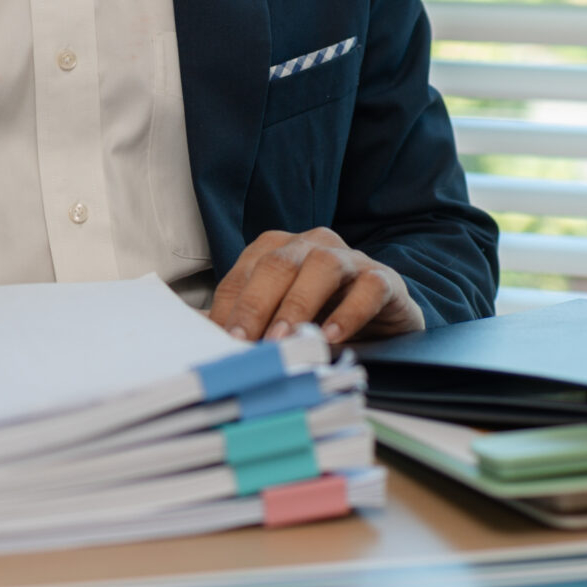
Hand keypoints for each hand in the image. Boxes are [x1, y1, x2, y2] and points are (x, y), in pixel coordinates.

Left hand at [209, 228, 423, 345]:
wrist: (385, 323)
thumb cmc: (323, 317)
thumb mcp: (279, 320)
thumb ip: (245, 325)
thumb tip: (201, 339)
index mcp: (278, 250)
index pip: (244, 274)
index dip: (229, 308)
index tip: (220, 341)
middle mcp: (311, 245)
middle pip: (277, 264)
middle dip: (256, 304)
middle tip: (245, 341)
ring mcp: (350, 259)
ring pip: (322, 266)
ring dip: (298, 304)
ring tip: (284, 339)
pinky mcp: (383, 279)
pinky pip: (368, 287)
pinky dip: (349, 312)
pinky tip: (332, 336)